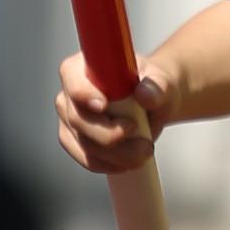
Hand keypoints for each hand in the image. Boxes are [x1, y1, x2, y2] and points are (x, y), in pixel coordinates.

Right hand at [54, 47, 165, 176]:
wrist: (153, 104)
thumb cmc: (151, 86)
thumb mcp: (160, 81)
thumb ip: (155, 87)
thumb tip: (144, 95)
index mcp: (83, 65)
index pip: (72, 77)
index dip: (83, 93)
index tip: (103, 105)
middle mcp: (69, 92)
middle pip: (77, 118)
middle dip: (109, 133)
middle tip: (138, 133)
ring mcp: (69, 118)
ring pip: (83, 143)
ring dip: (116, 153)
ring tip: (144, 150)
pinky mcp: (75, 141)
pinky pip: (86, 158)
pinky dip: (109, 164)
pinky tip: (127, 162)